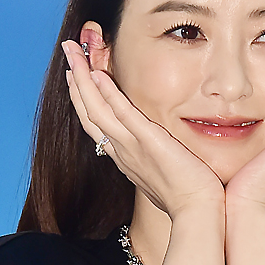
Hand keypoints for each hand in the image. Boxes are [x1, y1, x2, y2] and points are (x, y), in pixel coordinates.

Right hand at [62, 41, 224, 217]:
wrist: (196, 212)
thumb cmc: (188, 198)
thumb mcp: (164, 175)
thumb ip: (157, 159)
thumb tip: (163, 152)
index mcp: (126, 158)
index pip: (97, 124)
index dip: (84, 99)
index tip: (78, 77)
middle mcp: (122, 151)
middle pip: (89, 113)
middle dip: (75, 82)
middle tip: (68, 53)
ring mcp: (132, 147)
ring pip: (96, 110)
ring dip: (82, 79)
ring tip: (72, 52)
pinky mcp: (148, 142)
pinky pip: (122, 114)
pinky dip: (108, 94)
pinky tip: (97, 73)